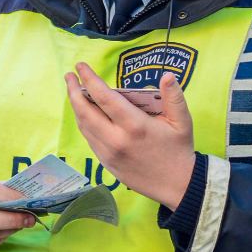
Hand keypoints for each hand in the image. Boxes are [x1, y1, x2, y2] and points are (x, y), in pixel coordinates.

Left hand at [65, 65, 195, 207]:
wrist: (177, 185)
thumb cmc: (179, 150)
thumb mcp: (182, 121)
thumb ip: (173, 97)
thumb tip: (167, 75)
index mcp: (135, 125)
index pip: (104, 97)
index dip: (89, 79)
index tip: (80, 66)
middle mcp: (116, 139)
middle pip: (85, 112)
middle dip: (74, 91)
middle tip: (69, 76)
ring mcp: (108, 153)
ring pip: (84, 126)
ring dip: (76, 107)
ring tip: (75, 92)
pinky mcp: (106, 163)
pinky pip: (89, 139)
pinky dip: (84, 123)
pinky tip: (86, 115)